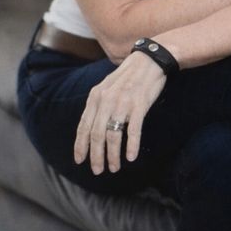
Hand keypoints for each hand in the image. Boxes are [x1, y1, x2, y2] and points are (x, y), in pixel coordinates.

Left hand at [74, 51, 165, 174]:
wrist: (150, 59)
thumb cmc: (129, 76)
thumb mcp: (107, 86)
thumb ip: (98, 104)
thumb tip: (91, 127)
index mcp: (96, 96)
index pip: (84, 126)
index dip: (81, 146)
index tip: (80, 161)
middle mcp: (107, 100)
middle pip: (97, 135)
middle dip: (96, 156)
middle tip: (98, 170)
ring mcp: (123, 103)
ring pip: (113, 136)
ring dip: (112, 155)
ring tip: (114, 167)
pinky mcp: (139, 105)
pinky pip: (133, 130)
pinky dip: (131, 146)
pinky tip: (131, 157)